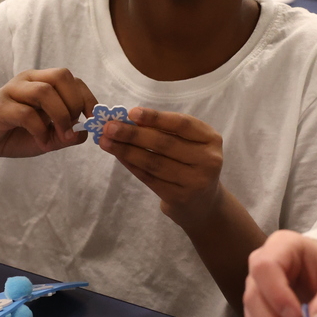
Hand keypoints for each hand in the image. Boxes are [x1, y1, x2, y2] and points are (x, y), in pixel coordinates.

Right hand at [0, 69, 96, 158]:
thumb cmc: (10, 135)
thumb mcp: (44, 138)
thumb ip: (64, 135)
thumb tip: (86, 132)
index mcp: (40, 82)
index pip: (70, 79)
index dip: (86, 97)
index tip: (93, 118)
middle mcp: (27, 81)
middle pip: (60, 76)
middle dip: (73, 102)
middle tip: (72, 126)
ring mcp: (11, 91)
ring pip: (44, 91)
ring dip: (59, 116)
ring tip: (60, 136)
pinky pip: (26, 113)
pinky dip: (39, 129)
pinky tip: (41, 142)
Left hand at [99, 107, 223, 225]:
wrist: (203, 203)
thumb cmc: (191, 163)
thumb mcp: (189, 143)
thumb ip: (165, 131)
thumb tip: (128, 119)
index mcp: (211, 139)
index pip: (181, 124)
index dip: (156, 117)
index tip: (131, 112)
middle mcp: (208, 160)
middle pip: (164, 144)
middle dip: (133, 134)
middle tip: (109, 127)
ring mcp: (195, 181)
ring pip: (153, 162)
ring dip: (126, 150)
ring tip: (106, 141)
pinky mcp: (180, 197)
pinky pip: (149, 178)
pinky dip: (131, 165)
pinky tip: (118, 155)